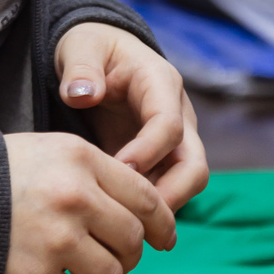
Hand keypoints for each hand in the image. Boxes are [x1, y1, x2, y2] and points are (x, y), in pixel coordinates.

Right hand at [0, 131, 176, 273]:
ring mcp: (56, 239)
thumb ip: (97, 174)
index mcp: (80, 159)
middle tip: (111, 255)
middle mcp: (75, 197)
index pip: (145, 197)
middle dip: (128, 254)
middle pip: (131, 240)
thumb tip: (145, 215)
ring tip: (79, 270)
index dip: (162, 223)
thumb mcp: (51, 151)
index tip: (163, 238)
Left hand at [53, 23, 209, 214]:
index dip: (148, 152)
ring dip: (159, 208)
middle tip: (132, 218)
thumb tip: (81, 94)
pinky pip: (162, 189)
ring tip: (124, 227)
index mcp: (161, 83)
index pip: (170, 126)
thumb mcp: (81, 46)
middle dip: (170, 195)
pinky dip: (146, 208)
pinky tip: (118, 222)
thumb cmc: (92, 47)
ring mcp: (173, 141)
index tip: (118, 169)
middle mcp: (177, 115)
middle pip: (193, 166)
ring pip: (184, 185)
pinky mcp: (159, 159)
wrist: (100, 54)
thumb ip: (80, 68)